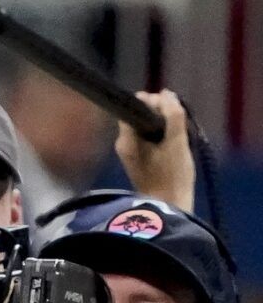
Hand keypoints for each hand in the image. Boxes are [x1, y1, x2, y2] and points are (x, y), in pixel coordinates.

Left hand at [116, 90, 193, 211]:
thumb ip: (172, 114)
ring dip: (164, 125)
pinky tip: (174, 146)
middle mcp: (124, 144)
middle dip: (160, 113)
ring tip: (177, 136)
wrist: (167, 208)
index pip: (134, 105)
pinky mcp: (141, 160)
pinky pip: (151, 138)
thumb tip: (165, 94)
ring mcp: (131, 153)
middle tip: (176, 125)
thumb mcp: (176, 141)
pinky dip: (163, 136)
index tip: (169, 108)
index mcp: (126, 139)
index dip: (153, 101)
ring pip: (147, 126)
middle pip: (141, 114)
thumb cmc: (172, 176)